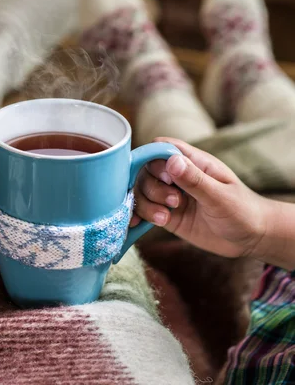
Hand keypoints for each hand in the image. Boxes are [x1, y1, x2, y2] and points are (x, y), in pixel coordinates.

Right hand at [130, 137, 267, 258]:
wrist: (251, 238)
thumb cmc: (243, 210)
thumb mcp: (220, 196)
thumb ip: (195, 179)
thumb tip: (171, 161)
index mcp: (191, 162)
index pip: (160, 148)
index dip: (154, 160)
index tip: (166, 177)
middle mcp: (177, 176)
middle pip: (146, 171)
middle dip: (152, 187)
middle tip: (173, 202)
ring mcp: (170, 195)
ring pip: (142, 191)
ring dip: (146, 204)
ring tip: (164, 218)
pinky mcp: (167, 214)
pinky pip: (145, 210)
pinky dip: (138, 215)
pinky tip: (136, 224)